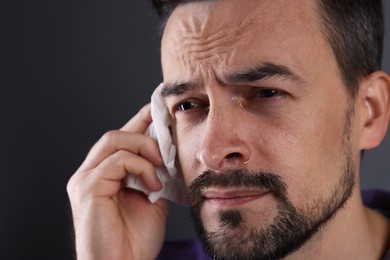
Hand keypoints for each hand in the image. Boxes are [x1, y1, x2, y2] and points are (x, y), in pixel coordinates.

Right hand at [67, 104, 168, 259]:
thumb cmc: (134, 240)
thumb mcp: (152, 199)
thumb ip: (154, 175)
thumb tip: (168, 155)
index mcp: (104, 175)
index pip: (120, 139)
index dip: (139, 121)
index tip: (158, 109)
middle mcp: (91, 173)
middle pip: (116, 135)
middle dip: (145, 133)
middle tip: (167, 146)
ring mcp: (86, 179)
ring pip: (114, 140)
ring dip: (145, 149)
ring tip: (161, 167)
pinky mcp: (87, 187)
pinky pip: (117, 161)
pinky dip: (140, 167)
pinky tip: (153, 184)